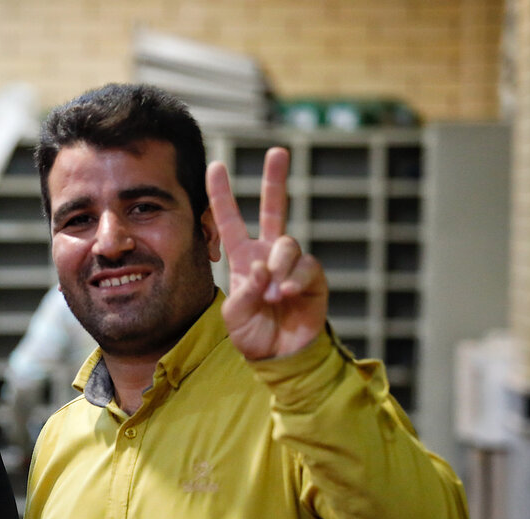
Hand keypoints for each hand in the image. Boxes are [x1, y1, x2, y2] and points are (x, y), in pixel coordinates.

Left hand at [207, 147, 328, 359]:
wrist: (278, 355)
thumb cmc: (252, 333)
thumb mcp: (235, 314)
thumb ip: (245, 291)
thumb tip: (263, 269)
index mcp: (243, 257)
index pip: (230, 220)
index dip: (222, 195)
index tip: (216, 166)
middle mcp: (269, 253)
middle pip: (275, 209)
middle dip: (275, 179)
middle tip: (277, 151)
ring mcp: (292, 263)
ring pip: (287, 244)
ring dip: (277, 268)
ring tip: (272, 296)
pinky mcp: (313, 277)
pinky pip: (304, 267)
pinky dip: (293, 280)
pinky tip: (286, 295)